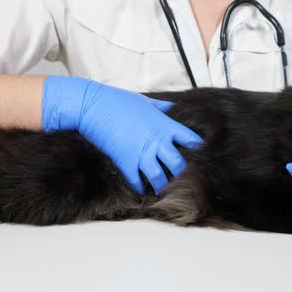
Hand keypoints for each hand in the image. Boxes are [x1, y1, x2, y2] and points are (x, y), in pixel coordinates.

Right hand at [41, 76, 203, 194]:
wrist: (92, 106)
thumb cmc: (119, 100)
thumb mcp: (146, 101)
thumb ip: (163, 108)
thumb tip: (174, 107)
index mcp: (164, 125)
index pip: (191, 140)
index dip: (197, 149)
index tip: (198, 156)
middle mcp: (156, 141)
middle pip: (179, 164)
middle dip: (182, 173)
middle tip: (181, 179)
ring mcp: (141, 153)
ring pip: (160, 178)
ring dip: (163, 185)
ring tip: (164, 190)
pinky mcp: (125, 162)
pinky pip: (137, 182)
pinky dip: (140, 189)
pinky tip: (142, 191)